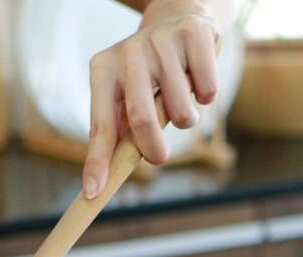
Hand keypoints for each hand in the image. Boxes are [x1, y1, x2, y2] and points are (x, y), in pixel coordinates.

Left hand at [83, 0, 225, 198]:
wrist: (178, 18)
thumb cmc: (149, 73)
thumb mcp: (126, 95)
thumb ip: (119, 131)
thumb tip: (104, 182)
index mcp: (103, 69)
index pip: (100, 125)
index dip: (97, 161)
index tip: (93, 192)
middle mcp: (128, 52)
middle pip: (142, 119)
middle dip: (153, 150)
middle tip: (159, 158)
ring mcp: (161, 41)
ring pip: (182, 111)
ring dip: (187, 119)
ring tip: (181, 99)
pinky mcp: (194, 34)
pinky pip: (208, 91)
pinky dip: (207, 96)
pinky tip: (197, 77)